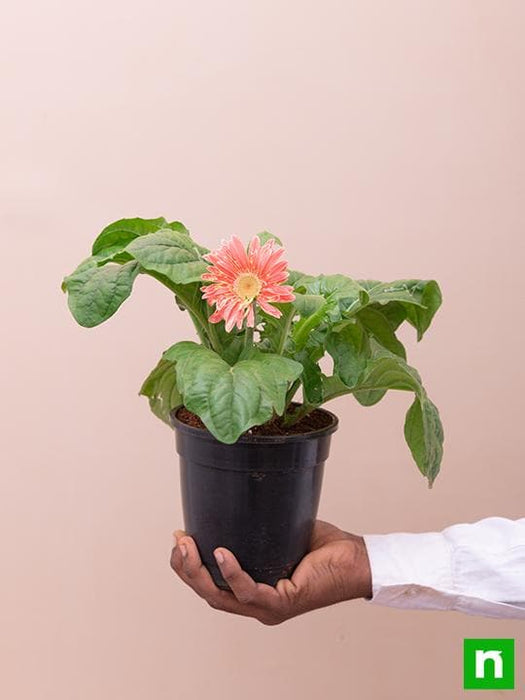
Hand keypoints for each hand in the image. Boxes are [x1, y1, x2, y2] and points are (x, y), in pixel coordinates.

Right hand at [170, 519, 371, 624]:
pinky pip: (250, 591)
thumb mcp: (284, 532)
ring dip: (199, 572)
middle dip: (186, 569)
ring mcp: (269, 607)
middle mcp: (258, 604)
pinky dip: (233, 573)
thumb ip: (261, 525)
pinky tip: (222, 554)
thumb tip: (240, 496)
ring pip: (221, 597)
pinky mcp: (284, 602)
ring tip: (188, 545)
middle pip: (210, 594)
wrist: (358, 560)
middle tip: (177, 541)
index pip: (213, 586)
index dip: (190, 567)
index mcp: (255, 591)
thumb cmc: (326, 548)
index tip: (180, 539)